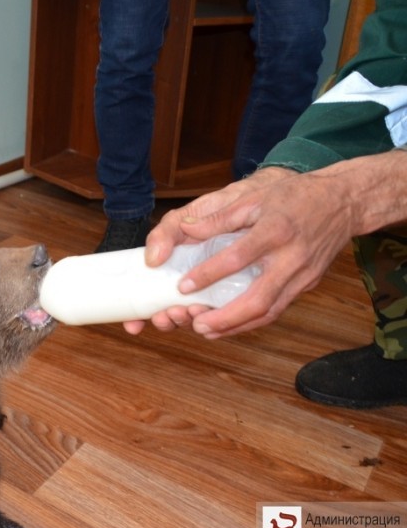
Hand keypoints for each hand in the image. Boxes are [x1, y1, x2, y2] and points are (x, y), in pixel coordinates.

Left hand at [122, 167, 294, 334]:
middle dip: (225, 318)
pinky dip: (254, 321)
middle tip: (196, 324)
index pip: (237, 257)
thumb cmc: (295, 196)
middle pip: (258, 299)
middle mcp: (291, 258)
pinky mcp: (308, 284)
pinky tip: (232, 325)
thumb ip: (219, 217)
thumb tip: (186, 228)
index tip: (184, 286)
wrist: (343, 202)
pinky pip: (279, 308)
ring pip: (270, 311)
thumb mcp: (254, 197)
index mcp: (275, 230)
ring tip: (207, 331)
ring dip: (237, 326)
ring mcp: (303, 275)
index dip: (209, 274)